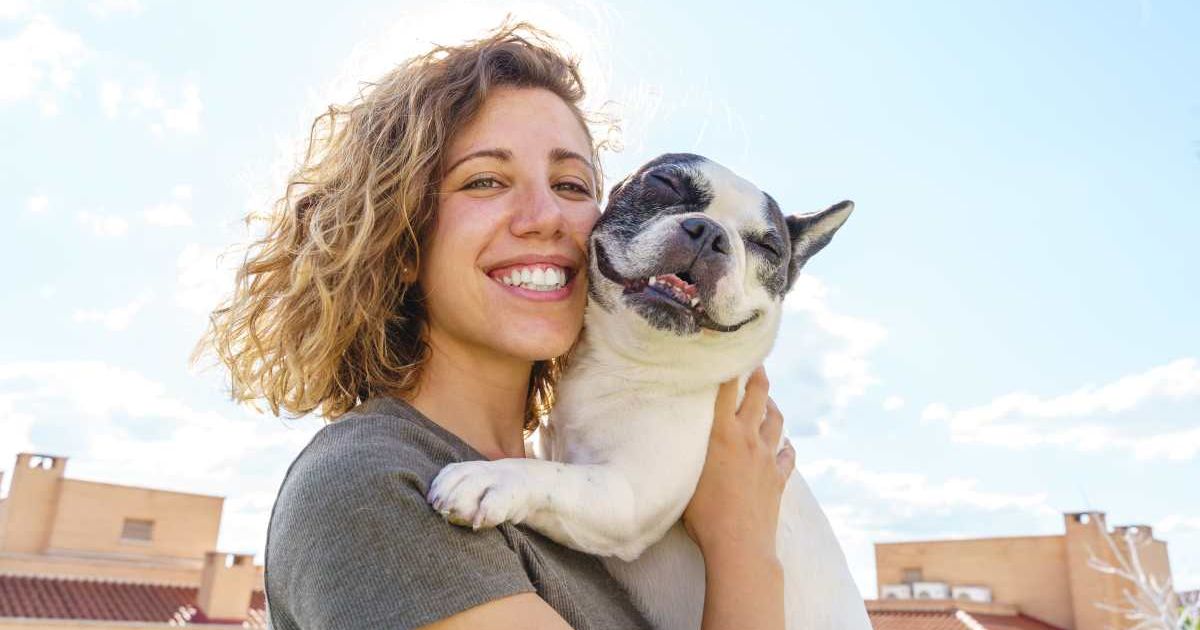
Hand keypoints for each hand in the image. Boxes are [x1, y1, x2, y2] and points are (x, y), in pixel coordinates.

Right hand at [682, 366, 794, 558]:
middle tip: (757, 362)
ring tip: (769, 401)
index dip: (730, 365)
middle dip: (759, 376)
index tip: (729, 349)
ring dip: (773, 407)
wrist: (739, 545)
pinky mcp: (779, 477)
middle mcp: (748, 438)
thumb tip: (680, 436)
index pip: (727, 388)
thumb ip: (688, 450)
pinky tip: (786, 445)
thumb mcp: (686, 474)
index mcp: (722, 433)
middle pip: (760, 396)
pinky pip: (788, 455)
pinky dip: (787, 447)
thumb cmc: (702, 515)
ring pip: (777, 422)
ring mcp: (767, 457)